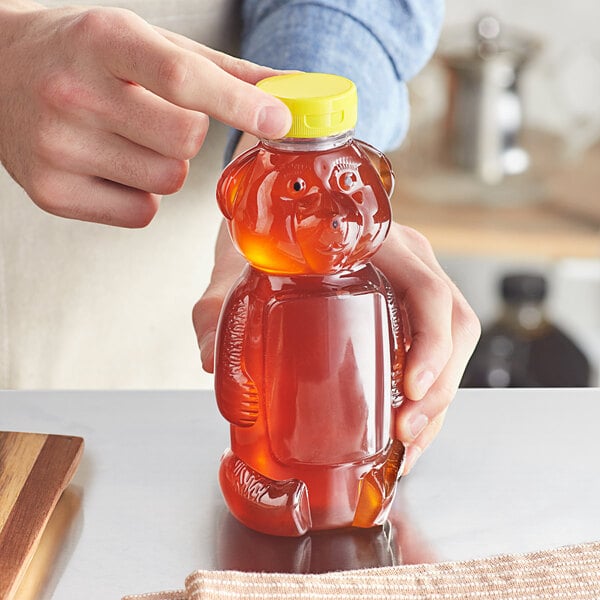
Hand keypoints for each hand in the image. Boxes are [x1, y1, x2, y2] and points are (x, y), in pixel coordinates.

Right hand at [0, 4, 290, 225]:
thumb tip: (283, 92)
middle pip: (185, 142)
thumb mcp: (144, 41)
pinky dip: (141, 195)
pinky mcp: (53, 194)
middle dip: (190, 134)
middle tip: (159, 116)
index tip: (279, 120)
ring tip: (128, 138)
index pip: (182, 79)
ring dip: (166, 166)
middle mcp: (73, 93)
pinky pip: (141, 213)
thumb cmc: (81, 53)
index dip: (239, 104)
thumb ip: (217, 70)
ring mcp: (58, 148)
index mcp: (102, 41)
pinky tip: (112, 165)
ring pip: (167, 181)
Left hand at [193, 218, 480, 473]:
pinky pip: (435, 347)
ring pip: (453, 342)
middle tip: (405, 434)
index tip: (411, 390)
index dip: (431, 344)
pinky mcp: (407, 307)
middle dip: (440, 389)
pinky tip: (404, 426)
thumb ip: (217, 307)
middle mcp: (408, 262)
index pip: (428, 292)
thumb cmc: (267, 236)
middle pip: (454, 325)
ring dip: (439, 399)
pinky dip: (428, 392)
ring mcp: (413, 282)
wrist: (276, 219)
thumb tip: (212, 362)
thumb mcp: (239, 267)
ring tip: (406, 444)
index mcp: (379, 243)